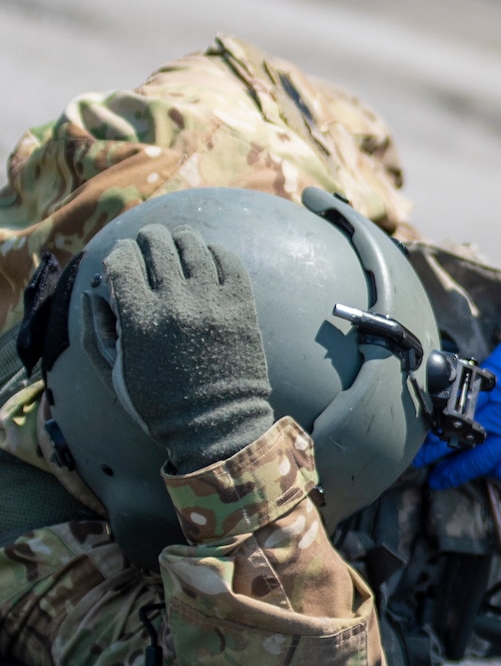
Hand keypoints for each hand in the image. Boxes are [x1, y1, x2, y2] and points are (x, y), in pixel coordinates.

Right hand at [86, 225, 273, 471]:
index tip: (121, 259)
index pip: (121, 261)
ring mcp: (212, 304)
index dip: (118, 255)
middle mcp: (175, 305)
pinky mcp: (241, 308)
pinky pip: (230, 263)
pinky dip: (216, 252)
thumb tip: (95, 291)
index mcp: (138, 320)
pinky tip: (209, 256)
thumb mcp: (113, 372)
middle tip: (149, 241)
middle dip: (148, 239)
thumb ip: (95, 329)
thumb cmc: (157, 403)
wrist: (216, 426)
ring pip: (194, 246)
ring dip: (181, 239)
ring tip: (178, 242)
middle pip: (157, 245)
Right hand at [414, 332, 500, 488]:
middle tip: (434, 479)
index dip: (490, 474)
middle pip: (475, 460)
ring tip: (420, 455)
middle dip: (452, 472)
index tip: (481, 473)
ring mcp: (498, 408)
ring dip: (437, 446)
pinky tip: (432, 419)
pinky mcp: (488, 383)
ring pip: (461, 434)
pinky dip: (445, 413)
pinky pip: (462, 404)